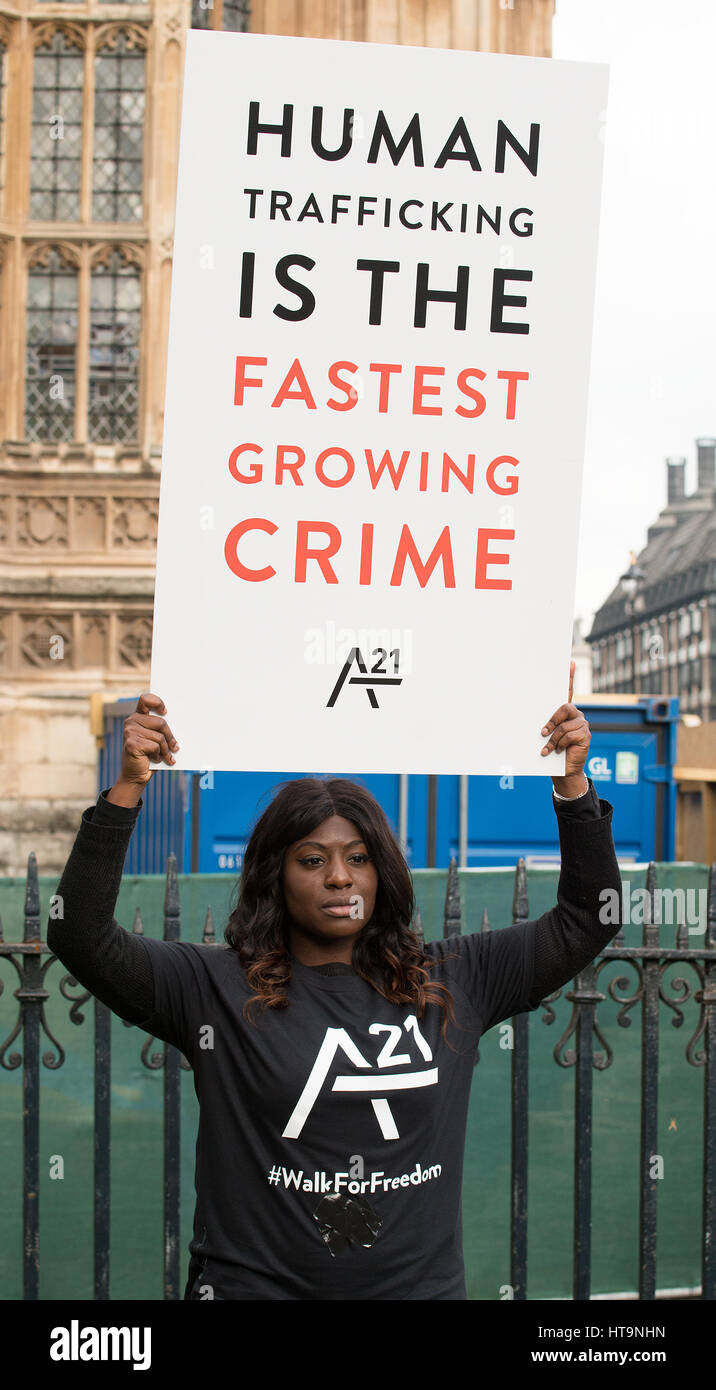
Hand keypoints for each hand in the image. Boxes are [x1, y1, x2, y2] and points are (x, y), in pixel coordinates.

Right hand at [120, 692, 179, 786]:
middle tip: (175, 747)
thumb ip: (161, 729)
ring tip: (165, 756)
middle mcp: (131, 721)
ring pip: (159, 737)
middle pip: (160, 722)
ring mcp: (129, 732)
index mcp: (138, 716)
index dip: (157, 702)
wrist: (136, 775)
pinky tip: (155, 759)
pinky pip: (155, 746)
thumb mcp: (156, 739)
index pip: (145, 699)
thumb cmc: (149, 755)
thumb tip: (182, 723)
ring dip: (166, 750)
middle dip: (170, 737)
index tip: (166, 712)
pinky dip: (159, 755)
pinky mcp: (131, 744)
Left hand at [540, 660, 589, 792]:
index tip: (570, 662)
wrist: (562, 770)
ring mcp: (582, 724)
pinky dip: (560, 744)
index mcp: (565, 712)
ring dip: (553, 739)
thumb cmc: (551, 750)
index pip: (568, 691)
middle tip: (542, 733)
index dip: (570, 676)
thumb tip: (523, 711)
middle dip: (551, 721)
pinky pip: (570, 735)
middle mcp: (575, 715)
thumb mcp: (545, 735)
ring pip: (564, 725)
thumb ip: (543, 723)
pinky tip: (558, 751)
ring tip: (548, 748)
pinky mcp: (586, 735)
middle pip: (564, 708)